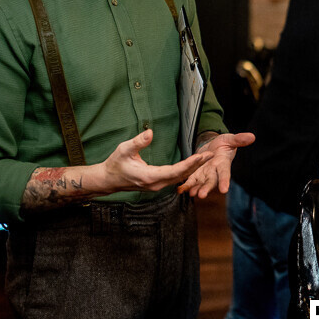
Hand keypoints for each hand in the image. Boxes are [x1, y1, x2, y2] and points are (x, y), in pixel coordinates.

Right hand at [100, 129, 214, 191]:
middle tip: (210, 155)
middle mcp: (156, 184)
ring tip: (206, 158)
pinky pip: (175, 178)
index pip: (174, 171)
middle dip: (197, 165)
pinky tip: (194, 164)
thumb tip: (150, 132)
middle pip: (181, 175)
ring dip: (193, 168)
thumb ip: (138, 142)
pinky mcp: (157, 184)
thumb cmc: (115, 163)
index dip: (189, 164)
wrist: (108, 179)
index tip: (200, 156)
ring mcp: (157, 186)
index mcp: (149, 177)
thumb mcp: (123, 149)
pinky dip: (186, 171)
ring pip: (179, 178)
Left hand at [177, 132, 254, 197]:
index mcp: (223, 163)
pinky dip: (186, 185)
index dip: (224, 181)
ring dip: (196, 189)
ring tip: (191, 194)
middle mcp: (214, 171)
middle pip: (211, 181)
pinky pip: (191, 180)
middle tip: (202, 195)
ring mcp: (205, 174)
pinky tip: (181, 190)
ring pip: (200, 183)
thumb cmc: (224, 143)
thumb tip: (252, 137)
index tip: (224, 190)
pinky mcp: (196, 173)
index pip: (225, 173)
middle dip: (206, 188)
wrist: (213, 147)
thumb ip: (239, 139)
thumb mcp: (230, 139)